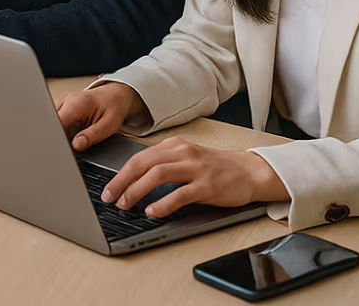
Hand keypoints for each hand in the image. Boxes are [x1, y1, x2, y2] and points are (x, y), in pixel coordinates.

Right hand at [56, 83, 143, 151]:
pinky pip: (57, 121)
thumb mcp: (109, 125)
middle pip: (52, 124)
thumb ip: (91, 135)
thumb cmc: (114, 107)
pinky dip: (63, 130)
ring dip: (62, 133)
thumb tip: (76, 145)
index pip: (56, 124)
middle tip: (75, 144)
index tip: (64, 148)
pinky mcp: (62, 108)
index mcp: (75, 104)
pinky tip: (75, 131)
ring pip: (53, 123)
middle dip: (60, 137)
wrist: (114, 95)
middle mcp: (65, 102)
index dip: (57, 138)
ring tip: (79, 135)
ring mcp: (62, 103)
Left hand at [98, 138, 288, 217]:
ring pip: (157, 175)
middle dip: (122, 182)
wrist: (250, 172)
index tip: (108, 188)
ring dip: (137, 191)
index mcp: (174, 146)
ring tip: (126, 204)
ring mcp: (195, 168)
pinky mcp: (208, 185)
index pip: (139, 158)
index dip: (120, 174)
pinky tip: (153, 211)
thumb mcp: (186, 159)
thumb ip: (163, 165)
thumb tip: (133, 181)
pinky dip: (163, 203)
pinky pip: (180, 194)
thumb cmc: (216, 168)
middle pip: (143, 164)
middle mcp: (182, 153)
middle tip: (109, 197)